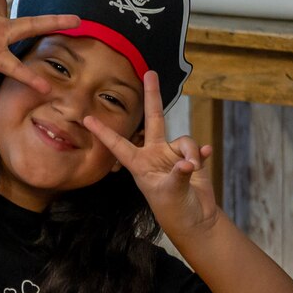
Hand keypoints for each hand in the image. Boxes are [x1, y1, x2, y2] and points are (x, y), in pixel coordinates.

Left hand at [83, 72, 222, 240]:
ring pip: (184, 140)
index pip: (118, 145)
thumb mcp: (170, 193)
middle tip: (150, 73)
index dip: (104, 132)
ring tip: (193, 169)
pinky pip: (197, 149)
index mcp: (140, 164)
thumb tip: (188, 161)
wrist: (195, 220)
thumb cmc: (174, 210)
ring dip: (191, 152)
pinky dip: (202, 153)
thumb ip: (178, 175)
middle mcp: (154, 154)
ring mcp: (173, 155)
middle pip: (154, 119)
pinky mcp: (191, 159)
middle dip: (153, 96)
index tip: (87, 119)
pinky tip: (205, 159)